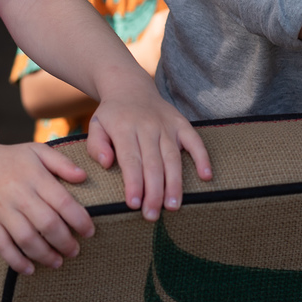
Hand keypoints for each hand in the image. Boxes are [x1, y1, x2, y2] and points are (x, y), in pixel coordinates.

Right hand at [0, 142, 92, 274]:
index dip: (79, 220)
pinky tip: (30, 269)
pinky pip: (2, 246)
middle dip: (65, 242)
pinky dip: (17, 261)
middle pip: (47, 224)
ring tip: (57, 261)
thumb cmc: (9, 158)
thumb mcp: (37, 151)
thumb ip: (62, 163)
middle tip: (75, 250)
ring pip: (26, 238)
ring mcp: (1, 209)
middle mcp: (18, 193)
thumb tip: (84, 177)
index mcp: (34, 176)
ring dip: (45, 255)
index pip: (62, 201)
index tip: (90, 232)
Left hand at [85, 75, 212, 220]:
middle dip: (154, 191)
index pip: (130, 159)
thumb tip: (106, 163)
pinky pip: (195, 140)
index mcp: (124, 128)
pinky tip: (206, 177)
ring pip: (173, 157)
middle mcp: (147, 126)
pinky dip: (202, 157)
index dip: (134, 183)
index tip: (133, 204)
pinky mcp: (181, 123)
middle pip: (153, 163)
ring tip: (173, 207)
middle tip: (152, 215)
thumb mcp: (95, 125)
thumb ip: (96, 145)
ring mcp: (166, 125)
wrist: (130, 87)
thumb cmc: (112, 115)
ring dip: (174, 183)